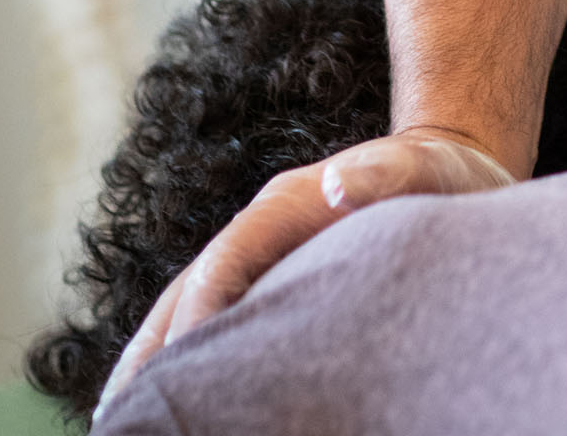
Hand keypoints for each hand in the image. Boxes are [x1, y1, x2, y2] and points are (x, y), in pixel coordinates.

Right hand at [93, 131, 513, 418]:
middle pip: (188, 289)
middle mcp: (261, 225)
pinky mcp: (273, 274)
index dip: (203, 312)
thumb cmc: (443, 173)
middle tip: (116, 416)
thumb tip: (337, 185)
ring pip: (189, 305)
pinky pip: (215, 315)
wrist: (449, 157)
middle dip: (152, 350)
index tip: (181, 370)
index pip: (228, 259)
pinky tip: (171, 398)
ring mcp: (262, 250)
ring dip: (153, 357)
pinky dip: (184, 356)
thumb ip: (385, 174)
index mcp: (287, 202)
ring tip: (118, 418)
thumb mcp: (425, 168)